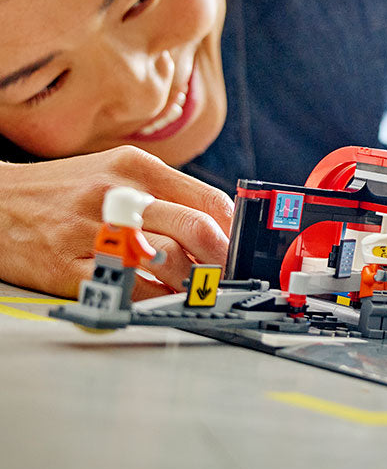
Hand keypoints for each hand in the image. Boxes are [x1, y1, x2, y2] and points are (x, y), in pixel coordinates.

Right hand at [0, 146, 232, 299]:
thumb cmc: (65, 190)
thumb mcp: (118, 173)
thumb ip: (168, 194)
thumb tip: (219, 227)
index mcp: (136, 168)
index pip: (209, 201)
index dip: (234, 232)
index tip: (240, 250)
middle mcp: (117, 196)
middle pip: (195, 230)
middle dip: (222, 259)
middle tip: (227, 275)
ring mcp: (92, 233)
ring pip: (168, 262)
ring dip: (192, 282)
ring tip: (195, 287)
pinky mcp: (69, 269)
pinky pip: (129, 290)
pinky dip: (155, 300)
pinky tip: (160, 298)